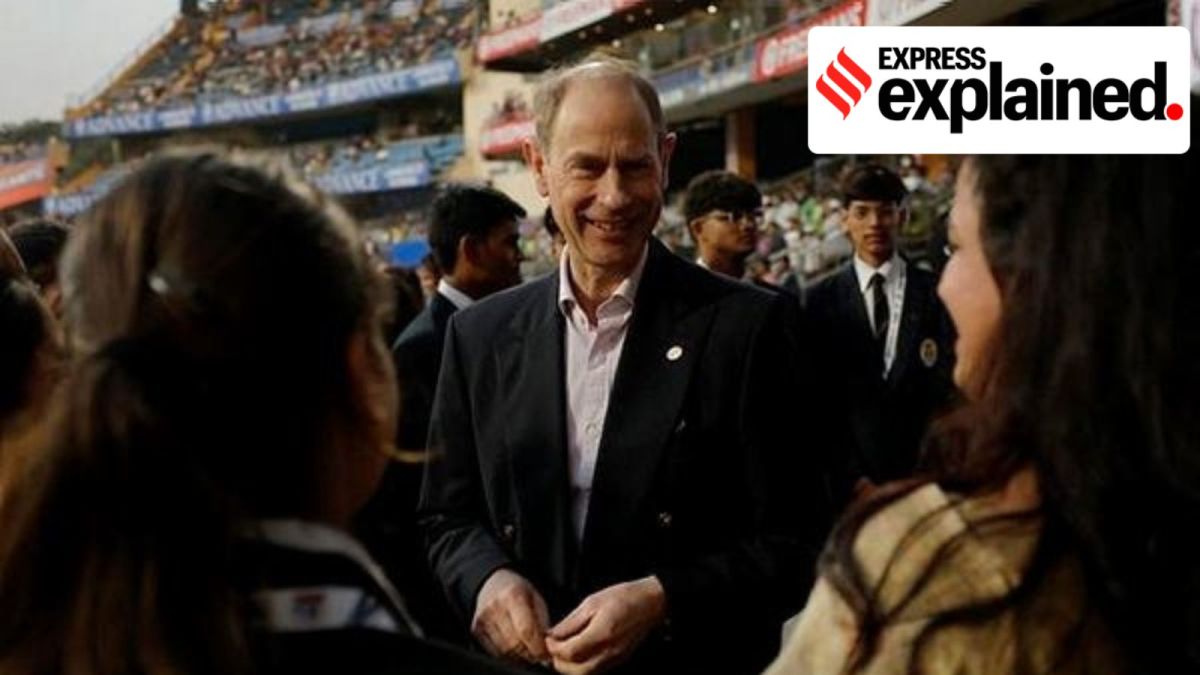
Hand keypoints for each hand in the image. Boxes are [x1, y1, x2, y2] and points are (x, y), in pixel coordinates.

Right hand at [472, 568, 551, 665]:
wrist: (493, 583)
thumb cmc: (519, 592)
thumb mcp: (536, 599)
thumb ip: (543, 623)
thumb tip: (548, 648)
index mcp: (513, 595)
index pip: (526, 630)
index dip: (538, 647)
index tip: (546, 654)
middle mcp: (495, 607)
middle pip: (514, 643)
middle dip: (530, 654)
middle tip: (539, 655)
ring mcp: (483, 619)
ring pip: (504, 651)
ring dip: (519, 657)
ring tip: (528, 651)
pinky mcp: (476, 629)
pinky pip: (494, 652)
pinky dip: (507, 656)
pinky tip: (515, 650)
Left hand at [545, 576, 666, 674]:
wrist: (650, 603)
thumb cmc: (623, 597)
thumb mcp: (592, 602)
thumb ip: (571, 622)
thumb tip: (553, 634)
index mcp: (601, 633)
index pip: (570, 652)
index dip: (554, 648)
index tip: (549, 638)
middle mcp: (608, 651)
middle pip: (575, 670)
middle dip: (559, 660)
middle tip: (554, 646)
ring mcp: (614, 659)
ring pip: (584, 674)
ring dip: (569, 666)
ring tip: (564, 650)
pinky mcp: (618, 660)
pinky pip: (595, 671)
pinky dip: (582, 667)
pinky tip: (579, 653)